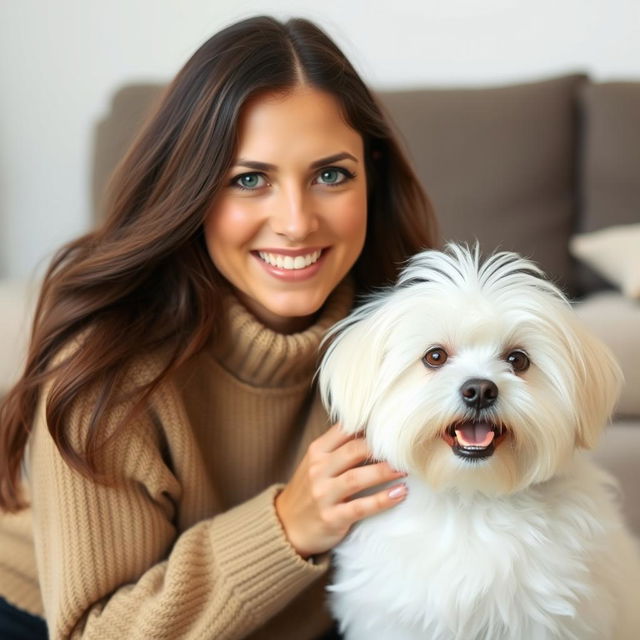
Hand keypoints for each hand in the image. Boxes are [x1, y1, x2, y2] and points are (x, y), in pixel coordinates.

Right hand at [275, 423, 407, 558]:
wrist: (286, 526)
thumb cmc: (310, 490)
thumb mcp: (317, 463)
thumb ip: (339, 447)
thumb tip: (374, 430)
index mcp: (317, 451)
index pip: (344, 430)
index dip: (369, 426)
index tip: (392, 426)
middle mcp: (318, 470)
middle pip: (353, 451)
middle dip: (381, 448)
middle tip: (405, 448)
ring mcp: (323, 494)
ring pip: (357, 478)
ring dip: (384, 472)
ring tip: (405, 469)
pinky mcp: (331, 518)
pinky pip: (361, 507)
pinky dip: (383, 500)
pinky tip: (400, 493)